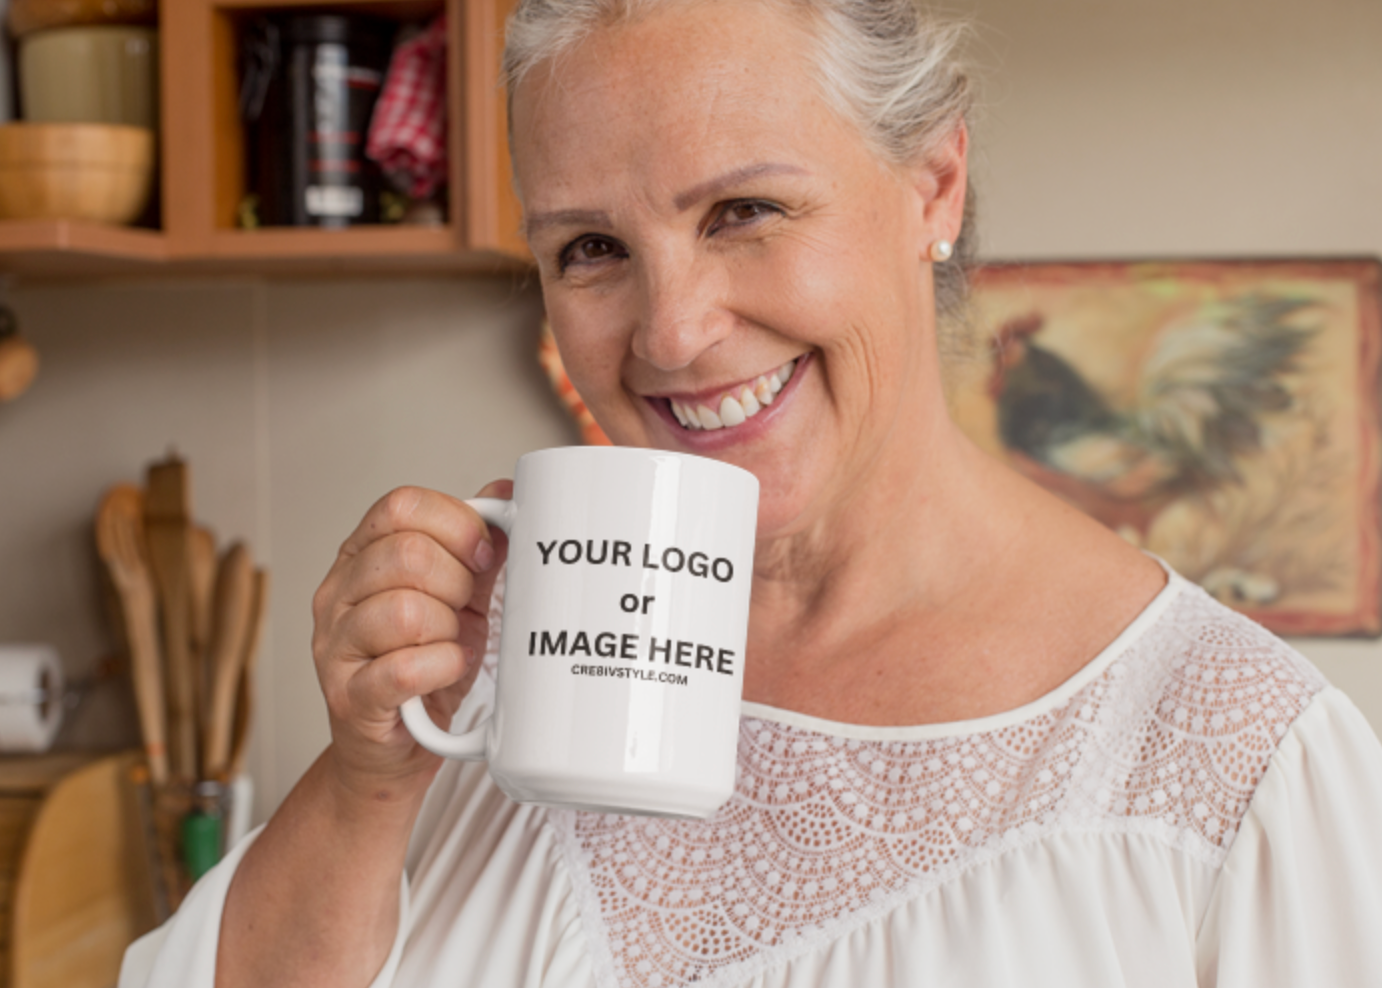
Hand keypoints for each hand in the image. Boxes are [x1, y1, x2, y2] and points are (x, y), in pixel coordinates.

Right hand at [310, 481, 511, 797]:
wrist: (394, 750)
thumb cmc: (424, 668)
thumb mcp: (458, 598)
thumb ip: (476, 548)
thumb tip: (505, 493)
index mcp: (360, 556)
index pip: (401, 506)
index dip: (456, 523)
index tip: (483, 553)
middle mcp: (337, 595)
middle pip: (406, 555)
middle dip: (457, 581)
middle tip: (466, 609)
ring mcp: (335, 647)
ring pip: (405, 610)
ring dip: (449, 628)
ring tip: (452, 643)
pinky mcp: (350, 697)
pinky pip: (404, 668)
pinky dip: (442, 666)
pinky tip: (449, 668)